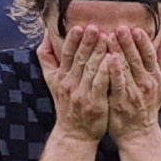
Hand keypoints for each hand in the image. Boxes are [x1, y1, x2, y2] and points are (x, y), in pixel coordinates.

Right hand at [37, 26, 109, 141]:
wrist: (74, 133)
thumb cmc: (67, 104)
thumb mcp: (52, 81)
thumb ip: (48, 58)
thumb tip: (46, 34)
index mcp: (60, 77)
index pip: (66, 54)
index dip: (72, 41)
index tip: (78, 27)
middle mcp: (69, 84)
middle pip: (79, 59)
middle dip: (87, 42)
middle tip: (95, 27)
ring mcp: (82, 94)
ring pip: (91, 69)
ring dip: (99, 52)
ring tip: (107, 37)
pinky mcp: (95, 103)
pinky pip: (101, 84)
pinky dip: (107, 71)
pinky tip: (113, 60)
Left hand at [106, 26, 160, 143]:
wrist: (139, 133)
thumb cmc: (149, 106)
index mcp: (155, 77)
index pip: (150, 54)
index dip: (143, 41)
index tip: (135, 28)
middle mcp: (146, 84)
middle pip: (136, 59)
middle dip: (128, 42)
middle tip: (120, 27)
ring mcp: (133, 93)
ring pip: (125, 68)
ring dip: (117, 51)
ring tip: (108, 36)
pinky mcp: (120, 101)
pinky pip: (116, 83)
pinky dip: (113, 70)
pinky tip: (107, 58)